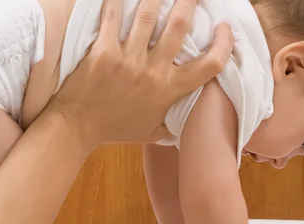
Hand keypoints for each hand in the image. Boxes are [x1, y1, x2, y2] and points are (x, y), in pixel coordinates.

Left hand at [47, 0, 233, 147]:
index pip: (210, 65)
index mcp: (170, 91)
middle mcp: (153, 72)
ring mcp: (128, 60)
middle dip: (189, 1)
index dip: (224, 44)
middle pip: (179, 25)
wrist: (78, 128)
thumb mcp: (153, 131)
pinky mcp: (103, 51)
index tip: (225, 29)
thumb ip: (174, 120)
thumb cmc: (116, 128)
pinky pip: (112, 16)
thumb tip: (190, 116)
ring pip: (147, 14)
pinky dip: (117, 0)